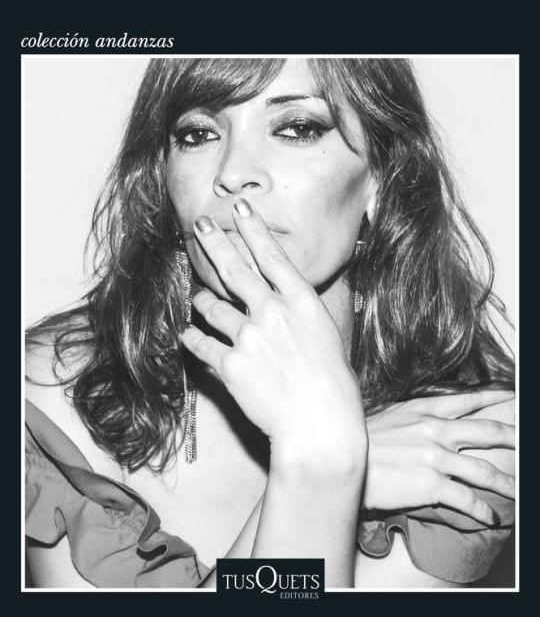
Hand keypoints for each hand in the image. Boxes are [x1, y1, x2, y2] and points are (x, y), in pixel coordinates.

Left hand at [180, 199, 366, 470]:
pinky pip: (201, 344)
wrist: (319, 424)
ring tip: (197, 297)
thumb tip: (285, 297)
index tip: (240, 208)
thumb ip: (300, 311)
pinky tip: (187, 334)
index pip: (273, 255)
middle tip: (200, 226)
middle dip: (215, 242)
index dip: (254, 229)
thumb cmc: (332, 383)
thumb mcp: (326, 334)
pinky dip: (193, 338)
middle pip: (235, 269)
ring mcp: (249, 337)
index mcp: (302, 302)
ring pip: (212, 307)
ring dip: (202, 301)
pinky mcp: (230, 364)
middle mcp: (273, 312)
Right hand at [363, 389, 514, 523]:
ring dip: (507, 483)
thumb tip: (429, 419)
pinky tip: (489, 517)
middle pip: (488, 431)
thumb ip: (414, 416)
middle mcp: (436, 429)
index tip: (512, 396)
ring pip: (485, 470)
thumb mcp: (391, 416)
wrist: (340, 458)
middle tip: (525, 442)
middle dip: (513, 437)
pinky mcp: (431, 484)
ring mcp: (435, 457)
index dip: (494, 399)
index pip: (469, 400)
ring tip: (517, 492)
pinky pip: (467, 499)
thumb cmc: (361, 439)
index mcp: (425, 409)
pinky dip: (482, 510)